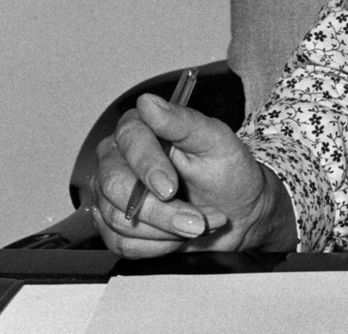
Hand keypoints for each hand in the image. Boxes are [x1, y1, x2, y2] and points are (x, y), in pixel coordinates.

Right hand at [89, 93, 287, 257]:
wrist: (237, 211)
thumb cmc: (227, 172)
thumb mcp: (216, 142)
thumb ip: (183, 122)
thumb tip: (148, 102)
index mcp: (140, 128)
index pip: (129, 140)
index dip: (147, 165)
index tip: (170, 188)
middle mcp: (117, 159)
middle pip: (116, 186)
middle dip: (159, 210)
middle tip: (196, 220)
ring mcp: (110, 194)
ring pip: (118, 220)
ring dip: (166, 229)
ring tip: (198, 223)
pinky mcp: (112, 226)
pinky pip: (121, 244)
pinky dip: (158, 245)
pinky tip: (179, 235)